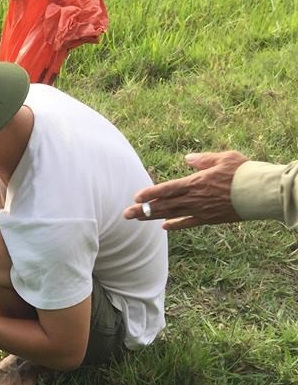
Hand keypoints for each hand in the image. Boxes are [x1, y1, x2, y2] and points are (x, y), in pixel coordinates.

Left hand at [123, 150, 248, 229]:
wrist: (259, 192)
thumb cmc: (243, 171)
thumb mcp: (223, 158)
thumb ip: (203, 159)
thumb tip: (188, 158)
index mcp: (195, 182)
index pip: (167, 189)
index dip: (151, 193)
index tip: (136, 197)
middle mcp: (194, 198)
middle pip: (163, 205)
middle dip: (143, 209)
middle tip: (125, 214)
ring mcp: (200, 210)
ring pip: (171, 215)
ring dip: (152, 217)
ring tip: (136, 219)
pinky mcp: (208, 218)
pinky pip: (188, 223)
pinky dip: (175, 225)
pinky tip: (164, 227)